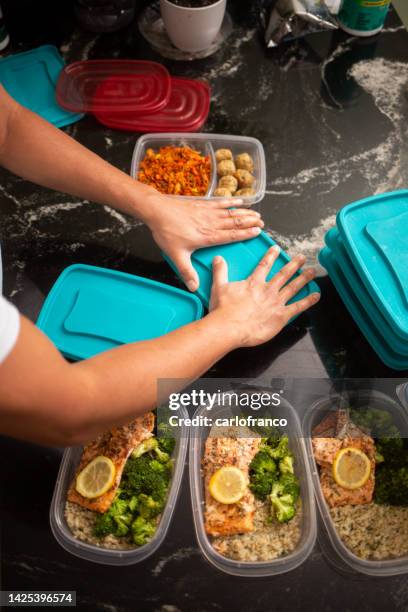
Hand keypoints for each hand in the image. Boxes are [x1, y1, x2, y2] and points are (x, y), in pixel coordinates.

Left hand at [143, 191, 263, 290]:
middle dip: (250, 222)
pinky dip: (231, 202)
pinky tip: (239, 201)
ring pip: (231, 212)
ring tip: (256, 213)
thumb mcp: (177, 256)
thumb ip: (187, 272)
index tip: (257, 232)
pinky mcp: (202, 204)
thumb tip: (194, 287)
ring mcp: (207, 212)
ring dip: (244, 212)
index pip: (231, 235)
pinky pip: (220, 203)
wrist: (157, 211)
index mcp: (208, 236)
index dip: (245, 233)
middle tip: (262, 223)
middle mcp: (211, 223)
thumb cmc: (167, 232)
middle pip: (235, 222)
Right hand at [209, 246, 319, 347]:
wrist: (229, 327)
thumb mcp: (219, 287)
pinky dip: (308, 301)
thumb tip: (218, 259)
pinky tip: (316, 295)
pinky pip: (298, 307)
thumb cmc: (224, 310)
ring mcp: (276, 302)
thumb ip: (220, 271)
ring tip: (312, 272)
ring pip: (293, 287)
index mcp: (254, 283)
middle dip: (294, 265)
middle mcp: (268, 290)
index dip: (271, 256)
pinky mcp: (281, 316)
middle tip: (302, 258)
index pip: (264, 265)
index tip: (277, 248)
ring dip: (304, 278)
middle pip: (284, 274)